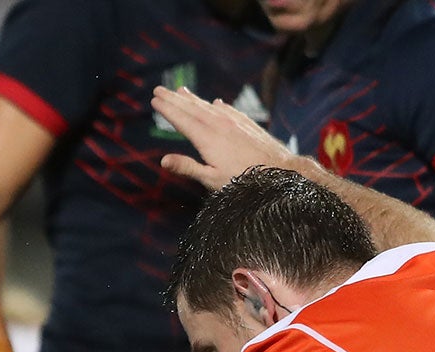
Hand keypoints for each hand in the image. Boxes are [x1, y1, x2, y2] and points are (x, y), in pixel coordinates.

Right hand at [153, 86, 296, 192]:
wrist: (280, 169)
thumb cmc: (244, 178)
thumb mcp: (211, 178)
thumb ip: (187, 167)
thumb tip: (163, 160)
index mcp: (207, 138)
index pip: (182, 120)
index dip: (167, 109)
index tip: (154, 100)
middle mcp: (219, 124)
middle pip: (192, 109)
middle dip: (174, 99)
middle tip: (159, 89)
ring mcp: (234, 121)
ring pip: (208, 107)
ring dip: (193, 99)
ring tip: (181, 91)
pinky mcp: (246, 124)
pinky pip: (227, 110)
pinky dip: (217, 106)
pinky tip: (214, 103)